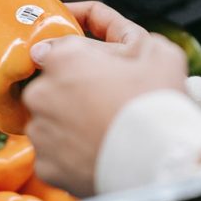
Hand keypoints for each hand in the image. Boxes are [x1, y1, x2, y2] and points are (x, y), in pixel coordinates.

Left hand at [22, 2, 187, 195]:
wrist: (160, 164)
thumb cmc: (158, 104)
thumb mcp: (155, 51)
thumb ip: (122, 35)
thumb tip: (105, 42)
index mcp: (62, 59)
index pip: (57, 50)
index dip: (80, 60)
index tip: (96, 70)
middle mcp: (41, 94)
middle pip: (51, 88)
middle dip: (74, 93)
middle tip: (106, 104)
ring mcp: (40, 132)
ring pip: (50, 123)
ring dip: (70, 124)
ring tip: (104, 132)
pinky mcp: (44, 166)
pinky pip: (53, 155)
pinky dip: (70, 155)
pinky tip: (96, 154)